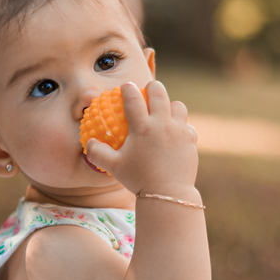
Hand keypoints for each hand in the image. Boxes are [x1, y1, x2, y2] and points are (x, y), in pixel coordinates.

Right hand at [84, 81, 199, 198]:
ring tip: (164, 111)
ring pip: (178, 106)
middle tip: (149, 89)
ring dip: (170, 105)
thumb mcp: (112, 167)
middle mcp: (162, 124)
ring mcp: (179, 131)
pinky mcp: (191, 140)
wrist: (167, 193)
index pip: (133, 99)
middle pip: (159, 93)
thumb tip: (88, 142)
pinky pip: (187, 125)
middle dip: (153, 87)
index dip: (128, 89)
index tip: (126, 86)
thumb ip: (97, 153)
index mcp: (142, 128)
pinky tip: (174, 133)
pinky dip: (180, 126)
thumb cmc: (137, 179)